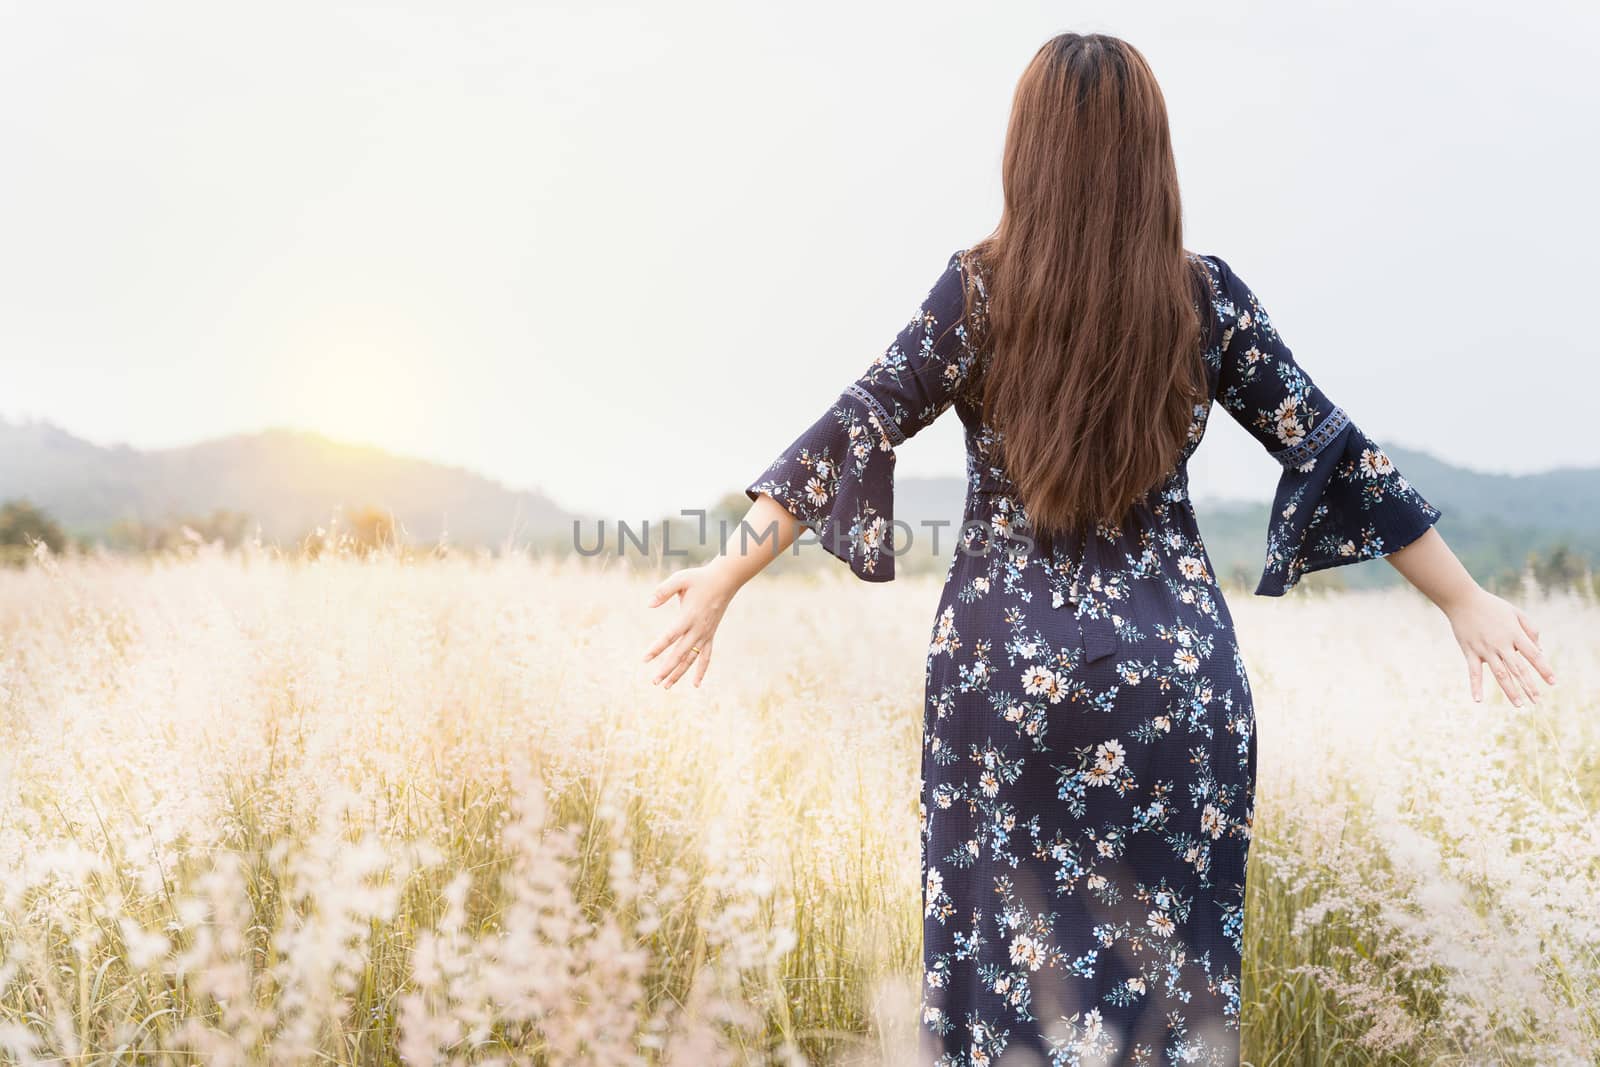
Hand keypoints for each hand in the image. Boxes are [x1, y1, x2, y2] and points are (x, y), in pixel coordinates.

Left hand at [644, 565, 735, 689]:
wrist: (725, 580)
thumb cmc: (700, 578)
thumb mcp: (680, 579)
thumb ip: (663, 591)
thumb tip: (649, 604)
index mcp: (688, 616)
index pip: (669, 636)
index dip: (656, 648)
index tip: (644, 659)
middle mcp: (697, 629)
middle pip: (680, 654)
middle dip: (666, 669)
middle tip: (653, 681)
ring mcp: (705, 634)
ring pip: (692, 659)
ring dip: (679, 673)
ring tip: (666, 686)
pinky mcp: (710, 635)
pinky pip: (706, 657)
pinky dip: (701, 671)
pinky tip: (696, 684)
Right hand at [1444, 587, 1555, 706]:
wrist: (1462, 599)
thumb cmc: (1491, 606)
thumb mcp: (1516, 613)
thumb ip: (1531, 630)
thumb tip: (1540, 650)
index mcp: (1514, 634)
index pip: (1533, 655)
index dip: (1544, 669)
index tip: (1553, 683)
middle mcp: (1501, 644)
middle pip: (1518, 669)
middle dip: (1529, 686)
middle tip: (1538, 701)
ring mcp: (1484, 649)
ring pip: (1500, 674)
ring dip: (1510, 691)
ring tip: (1520, 705)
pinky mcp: (1470, 652)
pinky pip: (1473, 673)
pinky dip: (1475, 687)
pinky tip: (1478, 701)